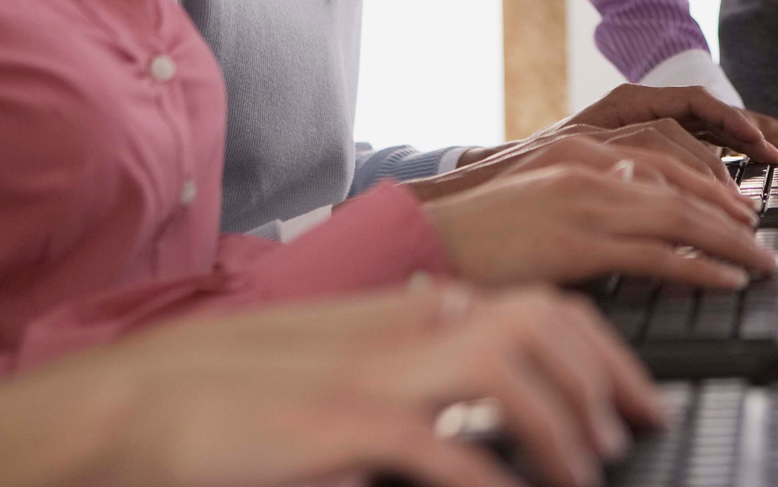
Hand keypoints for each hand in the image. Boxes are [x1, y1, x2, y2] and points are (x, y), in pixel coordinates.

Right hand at [86, 284, 662, 486]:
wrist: (141, 402)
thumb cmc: (242, 398)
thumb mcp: (346, 371)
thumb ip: (415, 370)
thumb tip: (480, 380)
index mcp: (410, 317)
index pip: (536, 306)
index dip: (601, 350)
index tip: (636, 401)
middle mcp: (401, 330)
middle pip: (538, 321)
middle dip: (603, 374)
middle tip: (633, 432)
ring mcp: (371, 372)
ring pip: (503, 365)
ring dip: (558, 419)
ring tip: (585, 469)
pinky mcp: (336, 421)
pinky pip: (432, 440)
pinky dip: (485, 472)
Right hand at [423, 162, 777, 289]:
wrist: (428, 237)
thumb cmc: (482, 227)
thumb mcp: (545, 195)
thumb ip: (592, 194)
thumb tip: (639, 207)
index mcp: (584, 152)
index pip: (667, 159)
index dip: (711, 184)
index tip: (740, 208)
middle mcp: (592, 169)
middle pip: (684, 187)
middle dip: (731, 213)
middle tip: (762, 239)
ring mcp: (587, 204)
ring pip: (681, 218)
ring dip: (729, 242)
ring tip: (758, 261)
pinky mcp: (580, 243)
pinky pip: (659, 254)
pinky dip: (700, 268)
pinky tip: (725, 280)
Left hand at [553, 85, 777, 163]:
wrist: (509, 170)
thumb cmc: (537, 160)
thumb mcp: (579, 152)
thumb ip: (625, 153)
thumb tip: (663, 168)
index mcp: (631, 102)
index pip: (694, 103)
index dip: (729, 122)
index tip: (755, 143)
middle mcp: (644, 110)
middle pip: (708, 114)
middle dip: (745, 133)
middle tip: (776, 156)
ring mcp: (648, 127)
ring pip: (706, 131)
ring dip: (737, 146)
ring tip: (770, 162)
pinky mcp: (648, 148)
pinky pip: (695, 145)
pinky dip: (719, 156)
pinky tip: (739, 174)